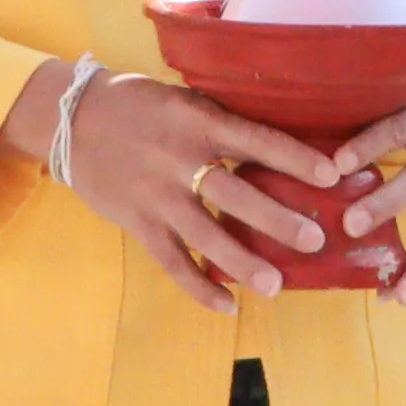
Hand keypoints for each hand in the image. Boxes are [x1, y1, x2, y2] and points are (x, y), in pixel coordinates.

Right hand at [22, 70, 346, 308]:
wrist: (73, 120)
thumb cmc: (144, 106)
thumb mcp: (187, 100)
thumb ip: (226, 122)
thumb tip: (285, 144)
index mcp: (199, 123)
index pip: (255, 140)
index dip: (294, 158)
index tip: (332, 175)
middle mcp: (179, 160)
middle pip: (234, 194)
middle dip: (276, 219)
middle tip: (317, 240)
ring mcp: (156, 195)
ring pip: (204, 234)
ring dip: (241, 262)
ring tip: (277, 285)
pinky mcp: (137, 222)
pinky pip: (171, 260)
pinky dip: (198, 285)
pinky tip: (227, 305)